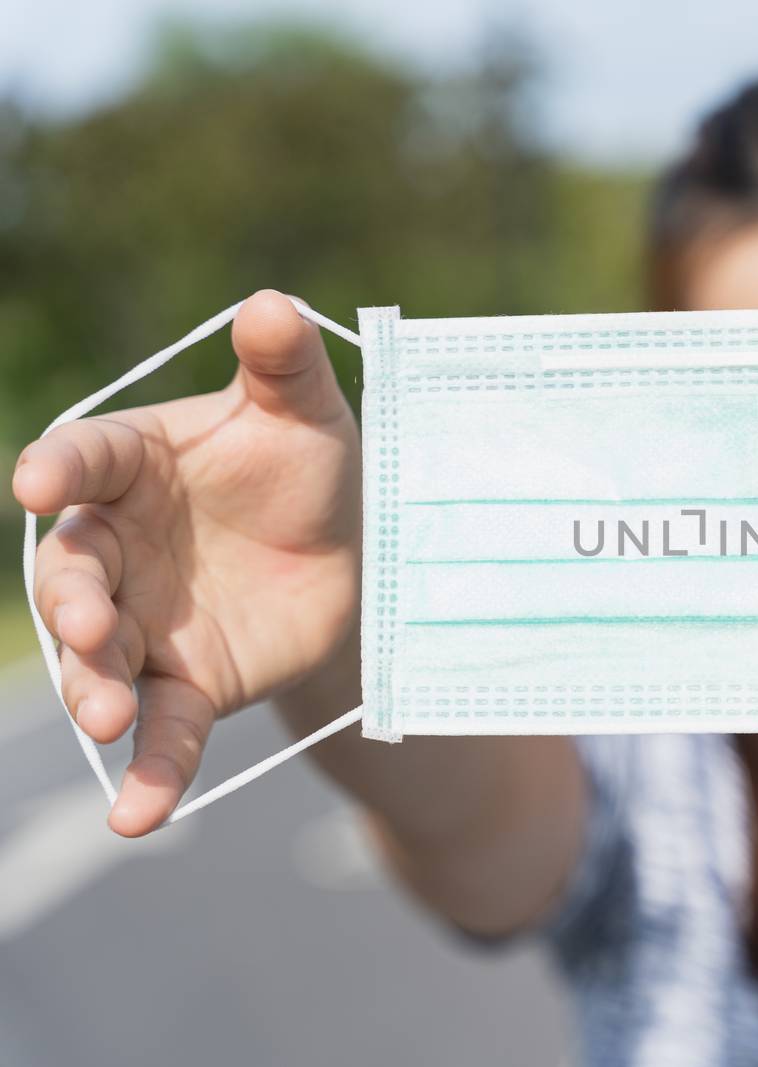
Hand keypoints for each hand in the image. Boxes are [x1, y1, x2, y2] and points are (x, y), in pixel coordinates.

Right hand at [13, 291, 359, 834]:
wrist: (348, 547)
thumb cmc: (306, 463)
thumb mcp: (308, 412)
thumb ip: (284, 364)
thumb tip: (273, 304)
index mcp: (129, 464)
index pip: (80, 460)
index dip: (58, 468)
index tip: (37, 482)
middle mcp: (116, 546)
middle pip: (71, 573)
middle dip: (73, 601)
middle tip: (93, 624)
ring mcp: (143, 621)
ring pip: (98, 660)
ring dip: (92, 688)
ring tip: (106, 719)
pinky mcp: (184, 683)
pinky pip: (161, 733)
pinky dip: (149, 775)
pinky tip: (139, 819)